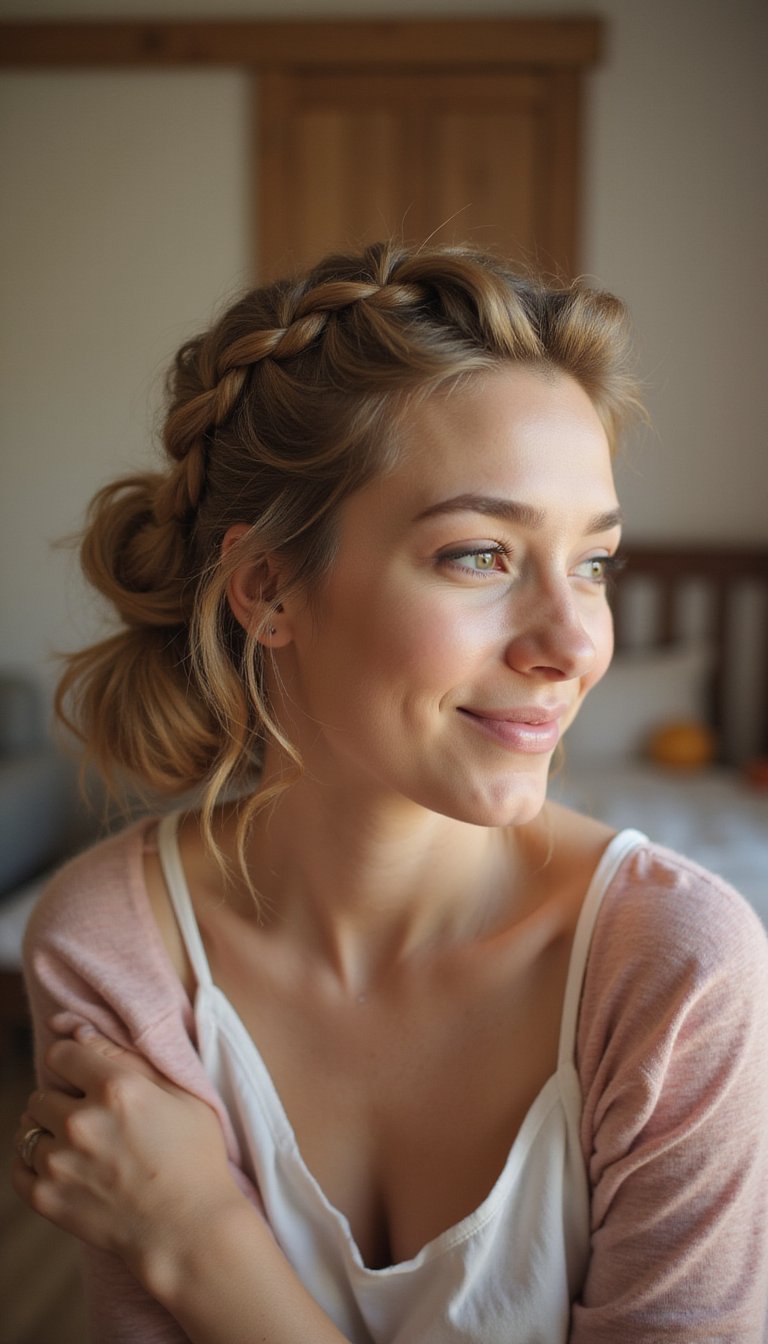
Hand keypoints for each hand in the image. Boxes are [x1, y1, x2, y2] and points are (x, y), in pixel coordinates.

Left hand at [12, 1028, 242, 1288]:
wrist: (188, 1231)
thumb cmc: (195, 1158)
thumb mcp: (181, 1096)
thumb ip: (130, 1058)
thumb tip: (80, 1032)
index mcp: (117, 1088)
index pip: (61, 1055)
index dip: (72, 1062)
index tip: (84, 1075)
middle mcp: (81, 1121)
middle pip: (42, 1093)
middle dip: (62, 1101)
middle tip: (89, 1118)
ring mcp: (60, 1162)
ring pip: (28, 1130)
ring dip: (48, 1134)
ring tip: (80, 1149)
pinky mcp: (46, 1198)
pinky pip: (17, 1167)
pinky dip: (33, 1164)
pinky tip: (62, 1167)